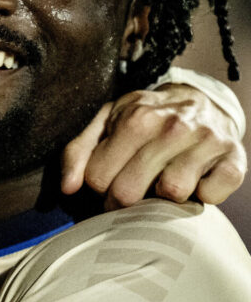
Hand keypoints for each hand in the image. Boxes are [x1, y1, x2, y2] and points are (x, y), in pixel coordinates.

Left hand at [60, 85, 246, 208]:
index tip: (106, 183)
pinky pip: (211, 196)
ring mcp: (206, 143)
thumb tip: (68, 189)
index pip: (98, 178)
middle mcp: (172, 128)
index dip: (97, 188)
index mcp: (135, 118)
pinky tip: (194, 181)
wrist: (200, 100)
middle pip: (128, 192)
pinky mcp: (234, 160)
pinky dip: (202, 196)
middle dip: (122, 200)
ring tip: (161, 181)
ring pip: (170, 195)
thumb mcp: (108, 122)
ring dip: (163, 198)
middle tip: (130, 192)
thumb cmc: (146, 117)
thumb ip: (79, 151)